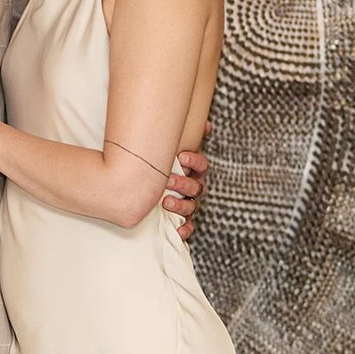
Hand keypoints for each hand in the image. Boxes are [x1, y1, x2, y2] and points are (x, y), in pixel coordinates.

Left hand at [165, 121, 210, 239]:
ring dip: (180, 205)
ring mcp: (189, 204)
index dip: (194, 160)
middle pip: (195, 187)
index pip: (202, 165)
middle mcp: (194, 188)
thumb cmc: (163, 165)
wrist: (148, 185)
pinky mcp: (183, 220)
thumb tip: (205, 124)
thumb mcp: (170, 148)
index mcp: (193, 171)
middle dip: (182, 183)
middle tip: (167, 179)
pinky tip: (179, 230)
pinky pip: (189, 226)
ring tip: (165, 202)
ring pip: (191, 207)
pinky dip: (186, 229)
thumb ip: (184, 136)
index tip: (181, 156)